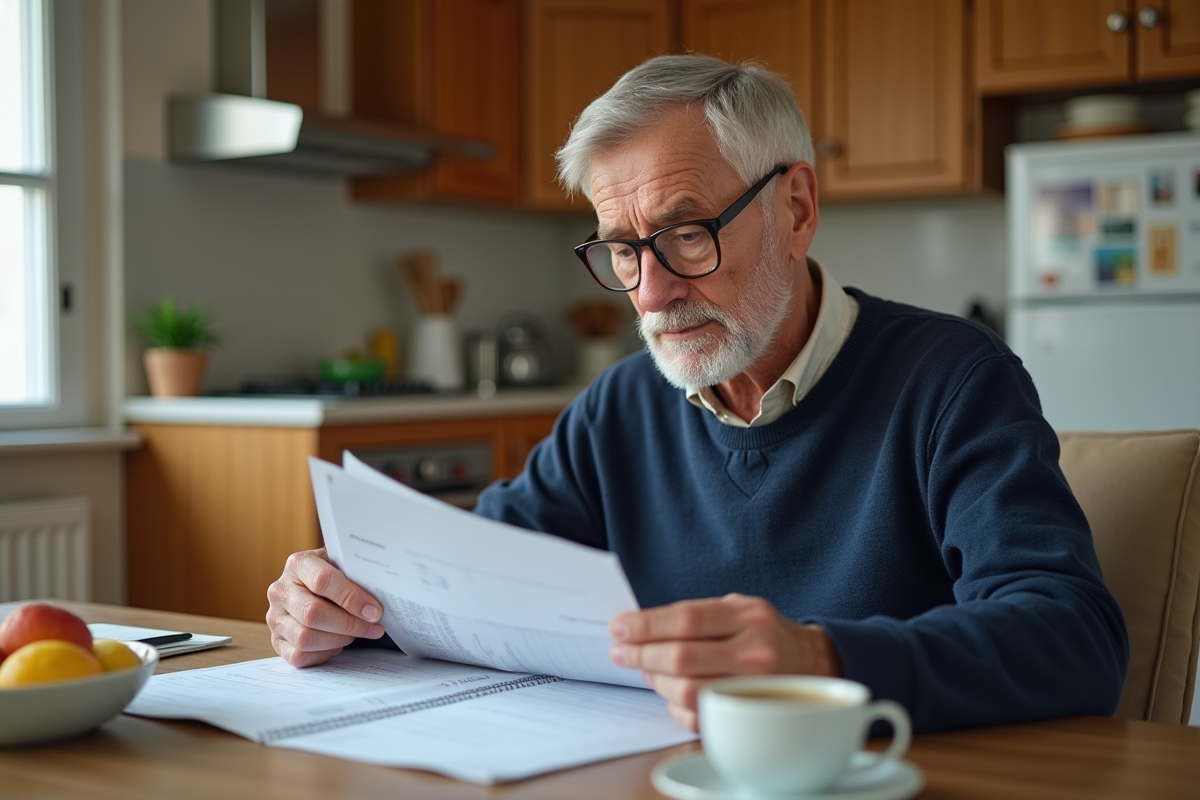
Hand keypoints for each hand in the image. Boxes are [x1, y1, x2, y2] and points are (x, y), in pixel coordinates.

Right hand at [266, 548, 385, 666]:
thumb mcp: (343, 566)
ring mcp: (275, 617)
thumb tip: (383, 590)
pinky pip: (300, 656)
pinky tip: (337, 644)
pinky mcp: (277, 641)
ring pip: (305, 637)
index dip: (352, 598)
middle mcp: (280, 590)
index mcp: (298, 564)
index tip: (375, 611)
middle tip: (374, 627)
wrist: (312, 589)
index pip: (323, 580)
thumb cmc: (335, 578)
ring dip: (338, 640)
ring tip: (355, 633)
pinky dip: (324, 653)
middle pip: (313, 613)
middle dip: (350, 624)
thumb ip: (357, 574)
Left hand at [608, 594, 841, 730]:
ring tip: (645, 669)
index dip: (645, 625)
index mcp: (749, 616)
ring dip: (656, 680)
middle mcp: (755, 651)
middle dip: (641, 654)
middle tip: (620, 652)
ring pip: (686, 690)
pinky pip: (699, 717)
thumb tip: (639, 625)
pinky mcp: (748, 715)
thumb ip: (697, 614)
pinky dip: (674, 706)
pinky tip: (668, 691)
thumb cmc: (765, 632)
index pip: (685, 619)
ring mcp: (754, 686)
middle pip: (681, 656)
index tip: (619, 628)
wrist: (814, 662)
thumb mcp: (739, 607)